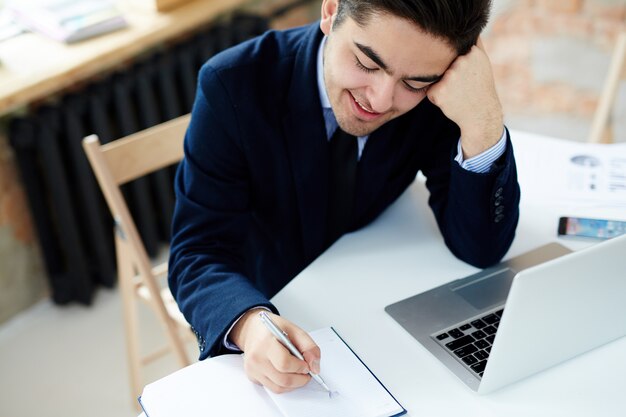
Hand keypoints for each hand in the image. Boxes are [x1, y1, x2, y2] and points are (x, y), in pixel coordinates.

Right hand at [229, 309, 320, 392]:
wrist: (253, 330)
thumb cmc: (273, 329)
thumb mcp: (294, 330)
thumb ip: (309, 347)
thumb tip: (315, 367)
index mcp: (266, 342)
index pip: (284, 363)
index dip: (300, 367)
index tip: (307, 365)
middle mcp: (256, 358)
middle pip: (283, 380)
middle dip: (300, 379)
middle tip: (307, 371)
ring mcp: (253, 369)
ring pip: (279, 388)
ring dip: (294, 384)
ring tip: (298, 372)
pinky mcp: (252, 377)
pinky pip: (272, 388)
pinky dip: (284, 384)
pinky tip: (286, 373)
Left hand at [426, 38, 503, 158]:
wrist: (482, 115)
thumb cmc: (480, 88)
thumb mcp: (482, 63)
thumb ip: (473, 46)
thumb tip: (467, 33)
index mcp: (472, 52)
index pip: (451, 54)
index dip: (456, 66)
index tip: (467, 76)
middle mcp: (461, 62)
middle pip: (442, 65)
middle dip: (448, 76)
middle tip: (463, 87)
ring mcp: (450, 76)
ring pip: (435, 78)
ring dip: (442, 86)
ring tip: (457, 93)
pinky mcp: (439, 91)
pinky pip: (430, 91)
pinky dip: (437, 97)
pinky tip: (451, 101)